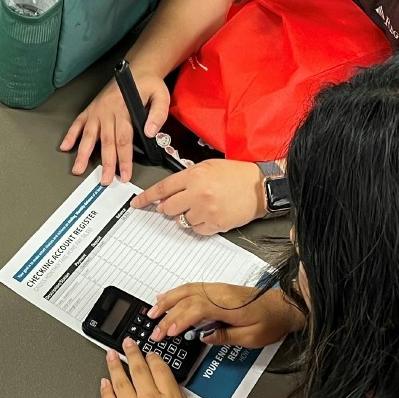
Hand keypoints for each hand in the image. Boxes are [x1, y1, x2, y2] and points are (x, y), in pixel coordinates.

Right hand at [61, 68, 170, 184]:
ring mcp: (97, 110)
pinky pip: (78, 123)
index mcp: (124, 108)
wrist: (138, 68)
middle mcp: (108, 110)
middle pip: (106, 141)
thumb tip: (149, 132)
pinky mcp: (91, 109)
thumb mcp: (161, 96)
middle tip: (104, 179)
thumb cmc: (149, 83)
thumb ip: (158, 114)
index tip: (124, 174)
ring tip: (78, 169)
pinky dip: (70, 135)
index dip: (124, 159)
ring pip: (89, 135)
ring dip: (83, 153)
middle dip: (105, 163)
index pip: (124, 139)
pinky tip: (65, 147)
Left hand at [100, 339, 201, 397]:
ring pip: (120, 381)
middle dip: (132, 352)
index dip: (153, 357)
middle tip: (127, 343)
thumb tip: (172, 393)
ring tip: (111, 356)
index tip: (149, 353)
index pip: (160, 369)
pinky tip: (104, 382)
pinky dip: (105, 390)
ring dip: (114, 366)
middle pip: (138, 369)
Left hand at [133, 159, 266, 234]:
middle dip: (169, 208)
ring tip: (202, 206)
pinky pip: (196, 230)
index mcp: (194, 175)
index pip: (162, 188)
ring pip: (181, 221)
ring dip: (186, 216)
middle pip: (168, 208)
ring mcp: (206, 210)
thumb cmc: (236, 174)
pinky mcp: (215, 224)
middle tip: (179, 204)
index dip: (147, 197)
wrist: (260, 187)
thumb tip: (167, 196)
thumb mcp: (208, 166)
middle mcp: (198, 193)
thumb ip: (185, 179)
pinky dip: (199, 225)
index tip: (138, 203)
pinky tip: (209, 215)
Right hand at [147, 284, 304, 348]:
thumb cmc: (271, 321)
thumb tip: (203, 337)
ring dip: (167, 300)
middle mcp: (220, 293)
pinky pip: (192, 288)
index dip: (179, 320)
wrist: (285, 307)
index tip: (168, 332)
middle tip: (154, 330)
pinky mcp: (218, 290)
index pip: (196, 309)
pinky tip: (167, 298)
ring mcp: (218, 289)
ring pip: (186, 290)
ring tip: (152, 312)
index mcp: (228, 305)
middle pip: (186, 300)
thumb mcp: (251, 337)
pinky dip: (177, 293)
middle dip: (167, 315)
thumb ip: (225, 336)